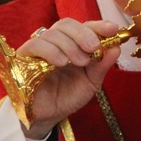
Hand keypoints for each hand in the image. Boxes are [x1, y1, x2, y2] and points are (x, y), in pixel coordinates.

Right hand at [16, 18, 119, 138]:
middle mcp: (56, 42)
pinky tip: (62, 62)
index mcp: (74, 44)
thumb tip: (116, 47)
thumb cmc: (68, 96)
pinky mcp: (24, 58)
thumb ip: (101, 65)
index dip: (99, 25)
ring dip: (70, 45)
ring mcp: (39, 48)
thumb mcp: (90, 82)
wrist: (48, 116)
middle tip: (94, 47)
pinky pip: (36, 45)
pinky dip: (51, 51)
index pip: (85, 26)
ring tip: (80, 62)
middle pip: (67, 24)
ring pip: (52, 33)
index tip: (113, 29)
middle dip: (83, 33)